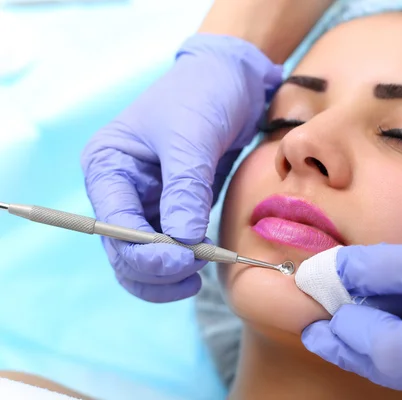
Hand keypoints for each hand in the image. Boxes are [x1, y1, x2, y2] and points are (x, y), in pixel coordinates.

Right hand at [81, 34, 280, 302]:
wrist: (233, 79)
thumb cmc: (204, 93)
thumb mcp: (192, 136)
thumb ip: (184, 188)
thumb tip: (182, 242)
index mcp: (109, 165)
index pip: (114, 225)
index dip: (144, 253)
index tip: (183, 263)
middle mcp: (122, 187)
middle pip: (124, 250)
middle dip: (155, 269)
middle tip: (194, 275)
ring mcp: (148, 200)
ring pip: (146, 256)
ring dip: (168, 274)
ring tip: (200, 275)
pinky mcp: (174, 206)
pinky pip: (172, 245)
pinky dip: (185, 259)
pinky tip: (208, 260)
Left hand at [300, 209, 401, 397]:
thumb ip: (392, 265)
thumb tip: (342, 271)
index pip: (382, 342)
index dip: (346, 319)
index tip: (322, 294)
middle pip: (390, 367)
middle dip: (348, 343)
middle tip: (320, 325)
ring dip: (372, 349)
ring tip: (347, 326)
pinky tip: (393, 329)